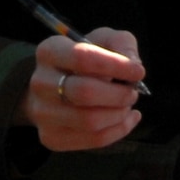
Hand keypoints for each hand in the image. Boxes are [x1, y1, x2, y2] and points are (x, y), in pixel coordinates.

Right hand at [22, 29, 145, 151]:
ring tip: (128, 105)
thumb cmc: (85, 59)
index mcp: (50, 51)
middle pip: (85, 93)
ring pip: (89, 121)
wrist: (58, 86)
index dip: (116, 65)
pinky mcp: (51, 138)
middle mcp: (40, 82)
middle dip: (118, 94)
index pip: (83, 58)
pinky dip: (119, 131)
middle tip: (133, 92)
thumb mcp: (104, 39)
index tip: (139, 71)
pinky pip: (92, 140)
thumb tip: (133, 65)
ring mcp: (42, 113)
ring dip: (119, 114)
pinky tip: (127, 119)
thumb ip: (122, 43)